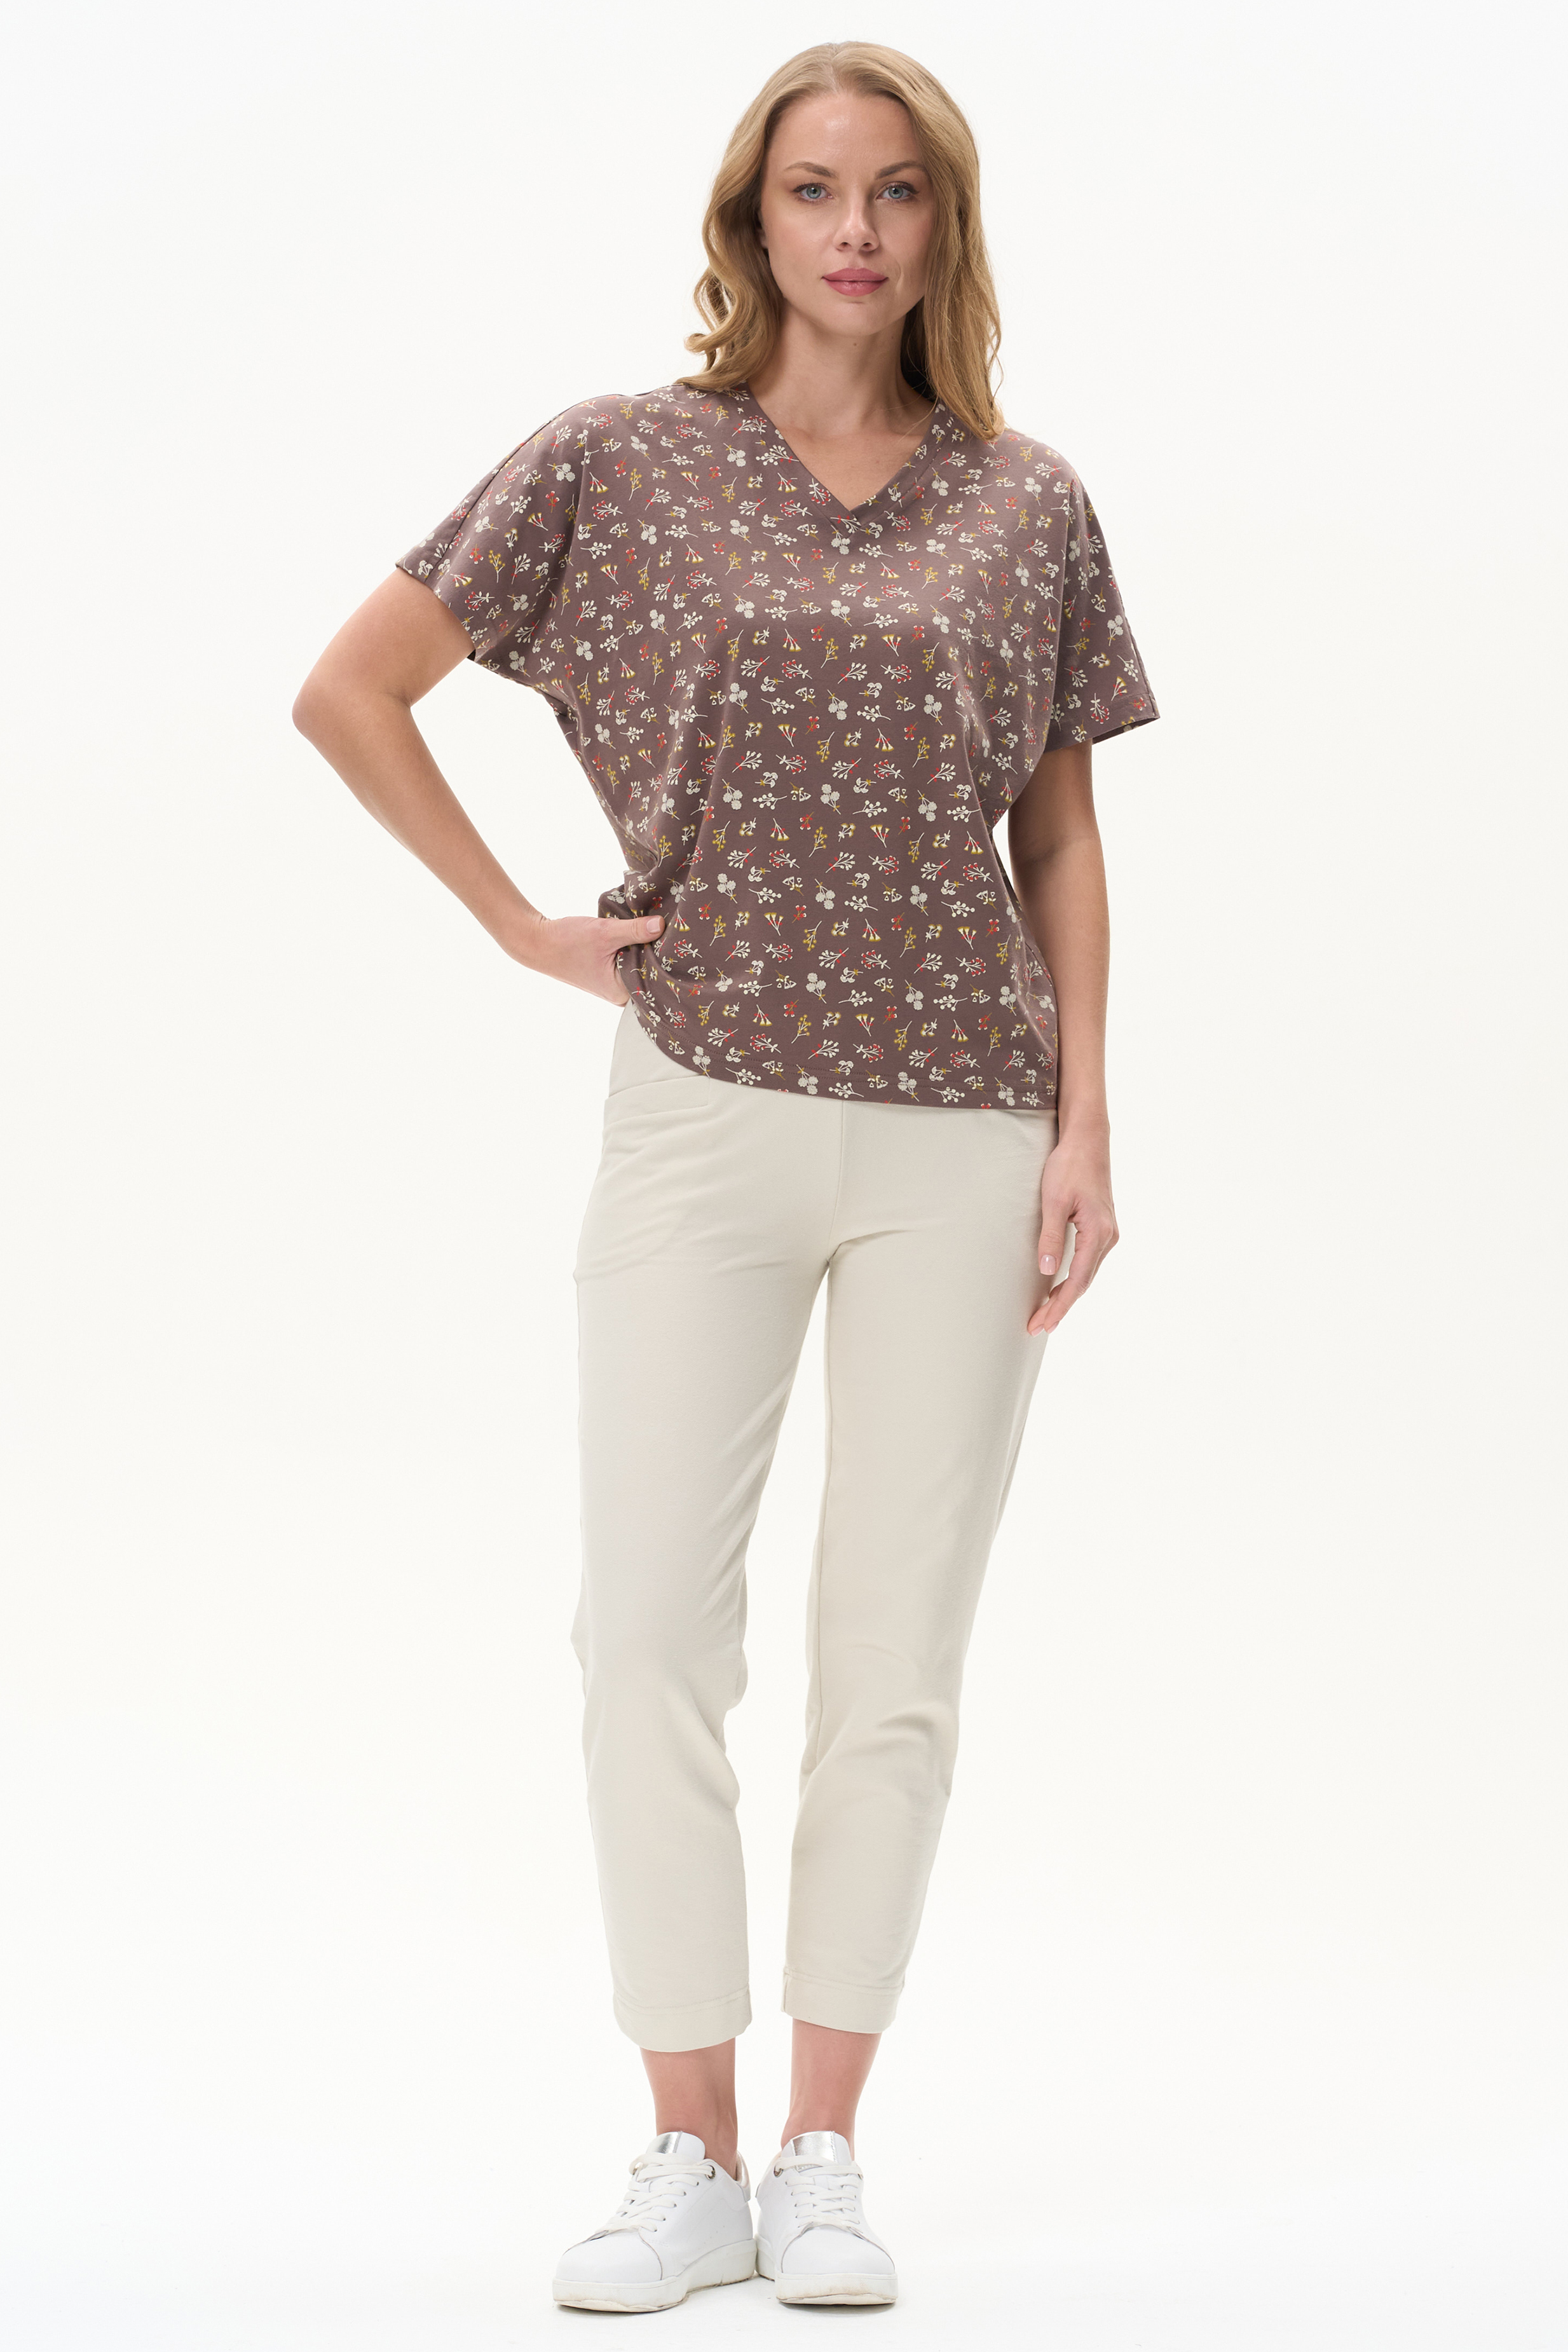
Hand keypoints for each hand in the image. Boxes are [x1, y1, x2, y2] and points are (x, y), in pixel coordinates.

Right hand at [514, 911, 664, 1003]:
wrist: (538, 942)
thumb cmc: (566, 942)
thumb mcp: (605, 932)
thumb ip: (635, 930)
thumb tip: (661, 926)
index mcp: (622, 992)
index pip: (656, 977)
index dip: (665, 957)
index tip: (674, 938)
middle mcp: (620, 994)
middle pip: (650, 971)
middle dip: (656, 951)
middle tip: (669, 928)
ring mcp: (615, 984)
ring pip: (640, 964)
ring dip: (644, 947)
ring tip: (654, 927)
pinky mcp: (610, 973)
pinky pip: (629, 960)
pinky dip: (633, 946)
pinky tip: (639, 931)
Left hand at [1029, 1129, 1117, 1337]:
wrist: (1088, 1139)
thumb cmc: (1069, 1165)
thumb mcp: (1054, 1200)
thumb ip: (1051, 1236)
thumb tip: (1047, 1271)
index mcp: (1098, 1232)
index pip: (1077, 1281)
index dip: (1059, 1306)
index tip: (1042, 1324)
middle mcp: (1108, 1236)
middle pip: (1083, 1282)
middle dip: (1060, 1306)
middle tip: (1036, 1326)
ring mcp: (1108, 1232)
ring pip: (1086, 1274)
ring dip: (1066, 1295)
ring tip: (1045, 1314)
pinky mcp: (1102, 1227)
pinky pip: (1088, 1262)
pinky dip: (1073, 1278)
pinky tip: (1060, 1287)